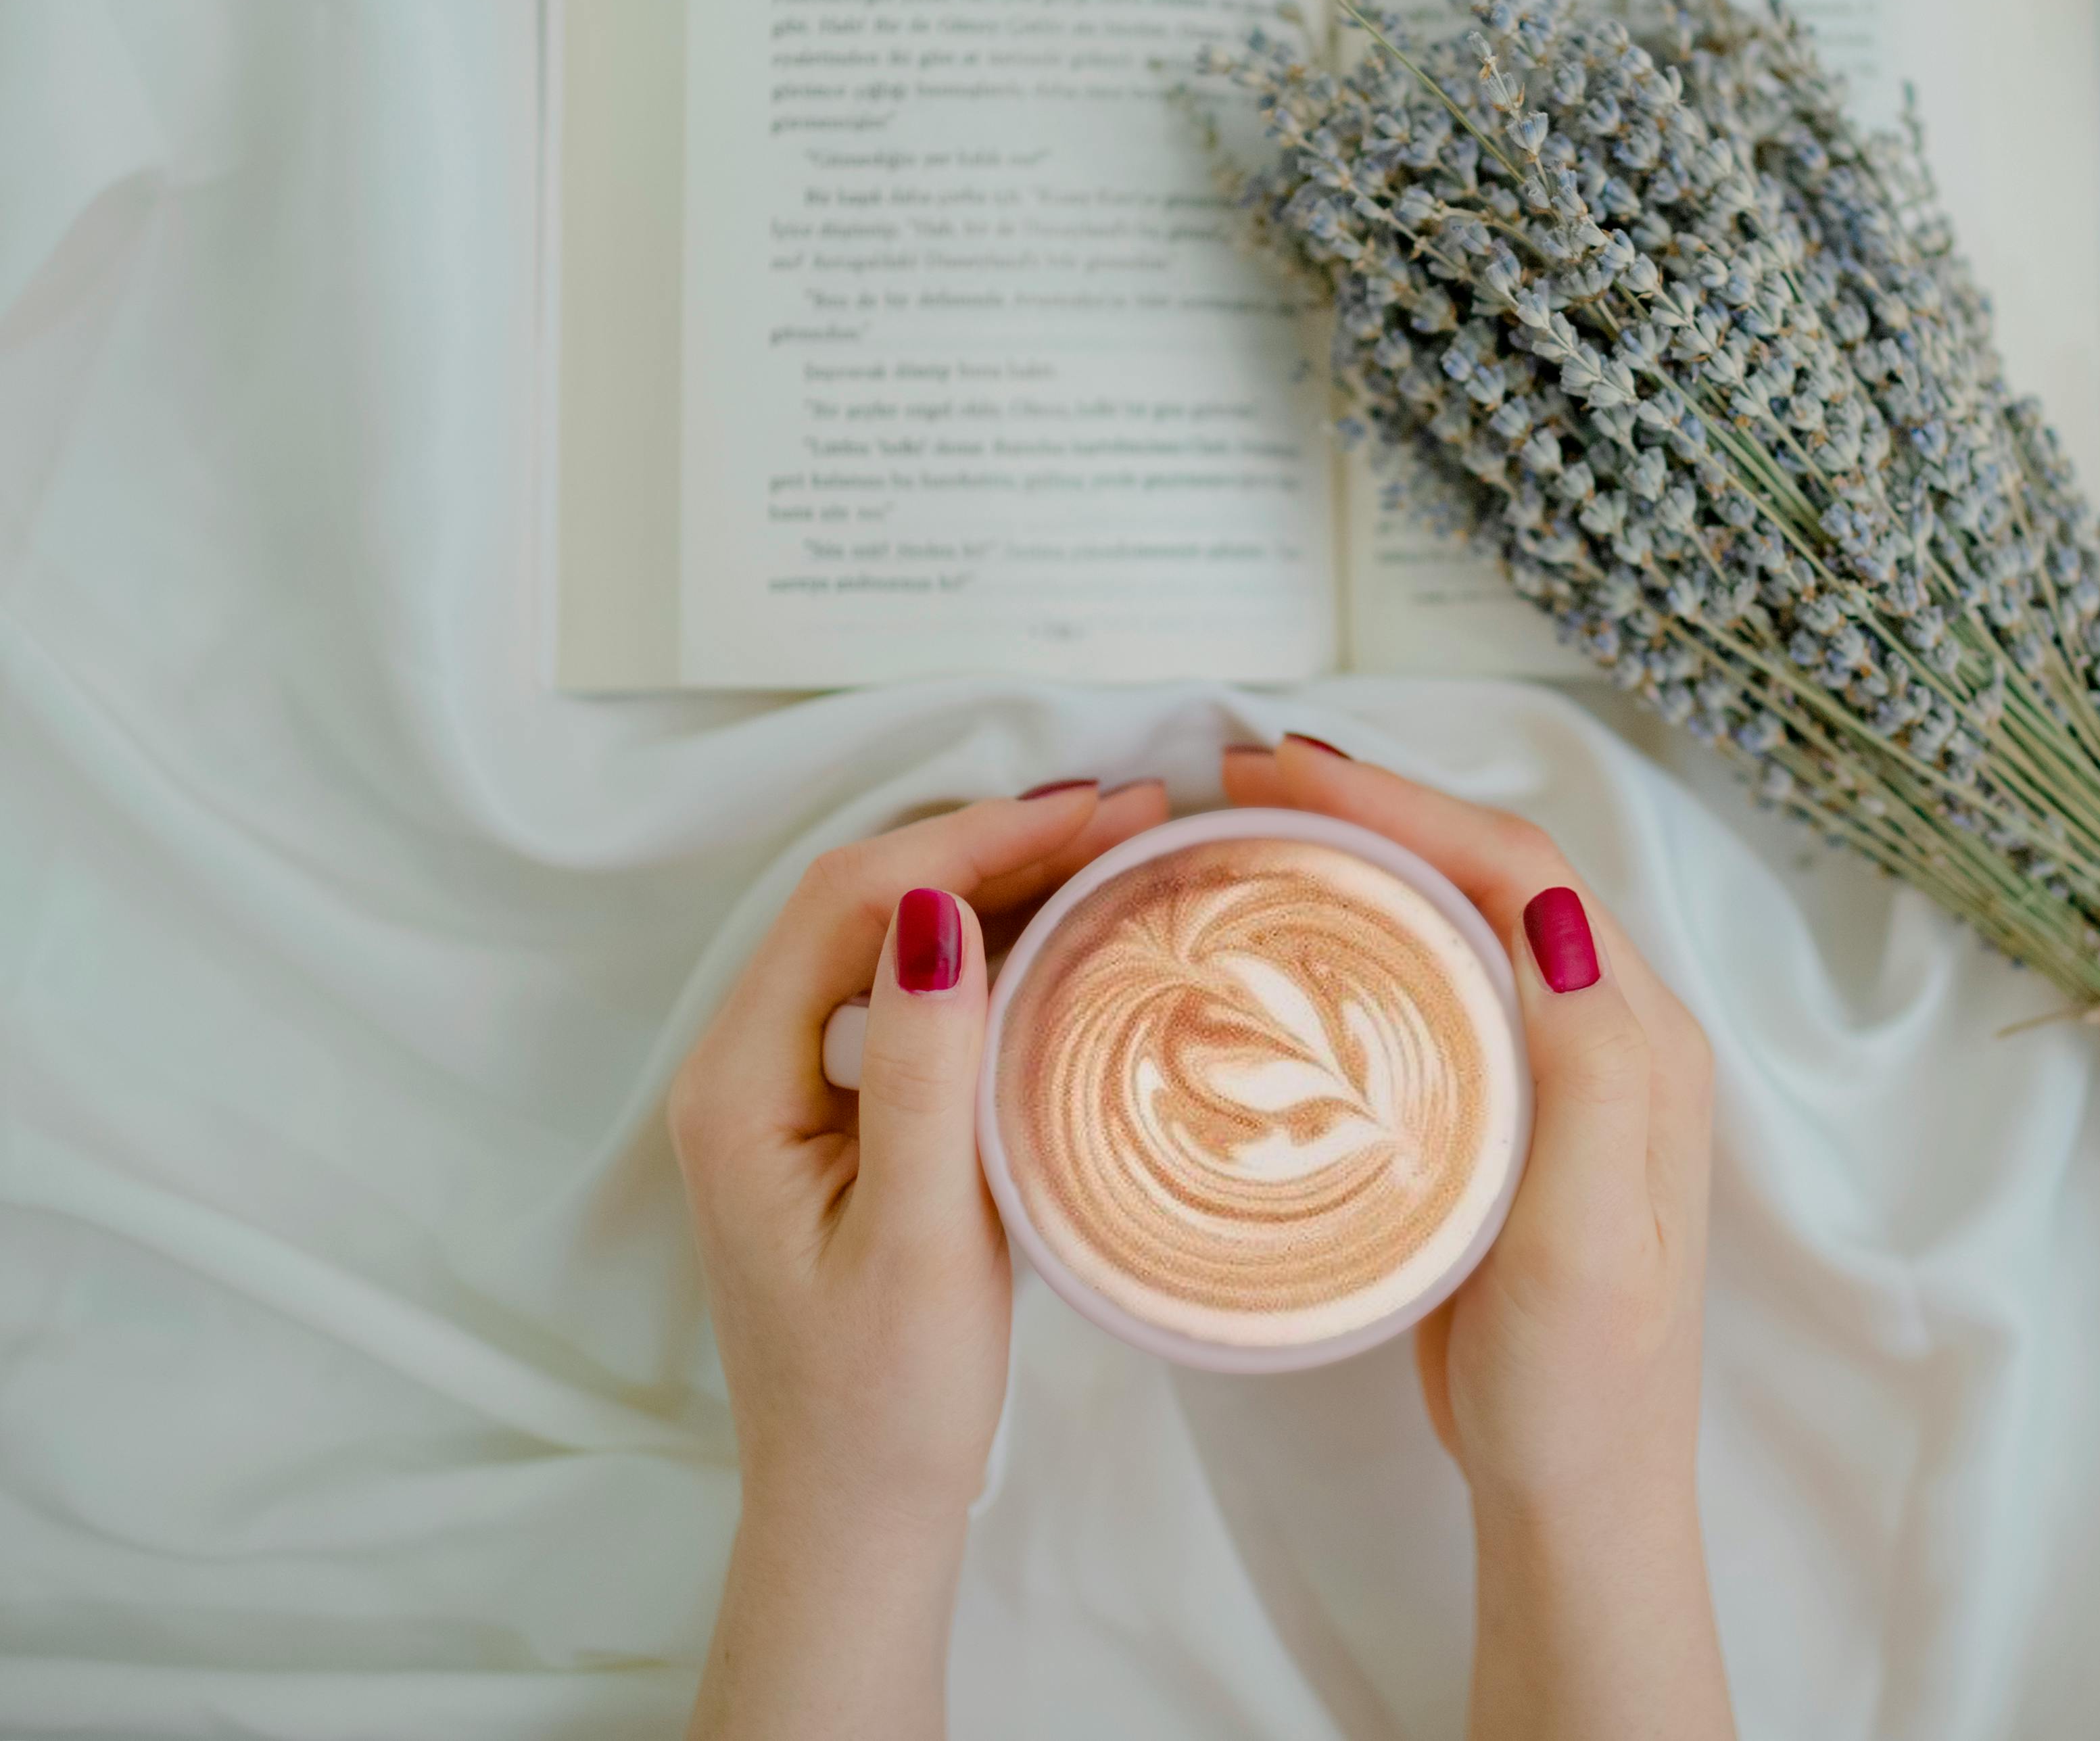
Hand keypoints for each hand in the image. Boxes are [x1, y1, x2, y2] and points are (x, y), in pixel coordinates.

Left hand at [668, 778, 1167, 1740]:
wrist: (856, 1517)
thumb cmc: (887, 1400)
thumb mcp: (919, 1237)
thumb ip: (920, 1070)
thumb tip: (931, 912)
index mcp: (740, 1088)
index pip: (852, 902)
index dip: (972, 841)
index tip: (1094, 814)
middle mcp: (743, 1071)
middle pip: (863, 902)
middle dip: (993, 841)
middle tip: (1128, 813)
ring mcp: (782, 1092)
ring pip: (886, 937)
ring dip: (995, 883)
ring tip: (1113, 849)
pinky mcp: (829, 1118)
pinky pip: (902, 992)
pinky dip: (986, 945)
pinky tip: (1062, 932)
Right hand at [1223, 736, 1733, 1740]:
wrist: (1573, 1505)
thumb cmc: (1583, 1388)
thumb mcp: (1593, 1241)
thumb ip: (1593, 1077)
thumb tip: (1552, 914)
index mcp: (1642, 1038)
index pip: (1520, 871)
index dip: (1406, 805)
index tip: (1289, 777)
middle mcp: (1607, 1033)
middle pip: (1485, 872)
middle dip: (1372, 807)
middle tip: (1243, 781)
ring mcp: (1552, 1073)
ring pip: (1452, 919)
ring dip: (1361, 858)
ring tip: (1250, 829)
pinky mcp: (1496, 1117)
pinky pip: (1427, 987)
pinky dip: (1356, 936)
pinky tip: (1286, 939)